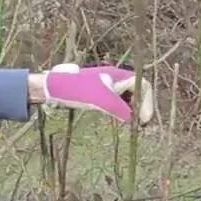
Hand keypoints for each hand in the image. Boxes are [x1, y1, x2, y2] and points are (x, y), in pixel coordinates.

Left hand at [37, 63, 153, 123]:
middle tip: (140, 125)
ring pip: (128, 97)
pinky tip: (118, 121)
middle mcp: (115, 78)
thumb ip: (120, 108)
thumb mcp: (101, 100)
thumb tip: (133, 119)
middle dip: (142, 107)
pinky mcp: (99, 93)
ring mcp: (107, 85)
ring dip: (133, 109)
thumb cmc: (77, 90)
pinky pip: (118, 101)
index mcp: (118, 76)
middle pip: (138, 91)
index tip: (144, 120)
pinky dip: (122, 110)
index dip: (148, 103)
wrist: (53, 88)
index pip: (143, 86)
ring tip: (132, 124)